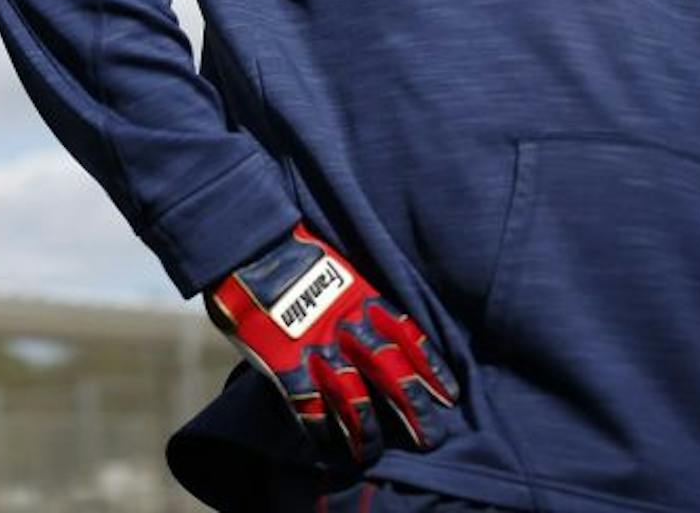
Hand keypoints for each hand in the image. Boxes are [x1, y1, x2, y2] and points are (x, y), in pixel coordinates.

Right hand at [206, 224, 457, 464]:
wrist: (250, 245)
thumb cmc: (291, 252)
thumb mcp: (339, 268)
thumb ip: (355, 300)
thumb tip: (370, 326)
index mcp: (365, 300)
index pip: (409, 341)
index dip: (432, 370)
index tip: (449, 395)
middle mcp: (349, 329)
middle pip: (393, 376)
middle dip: (414, 410)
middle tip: (431, 438)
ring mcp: (318, 349)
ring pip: (355, 401)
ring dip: (368, 432)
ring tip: (371, 453)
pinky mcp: (286, 364)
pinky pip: (309, 407)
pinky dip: (320, 430)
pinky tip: (328, 445)